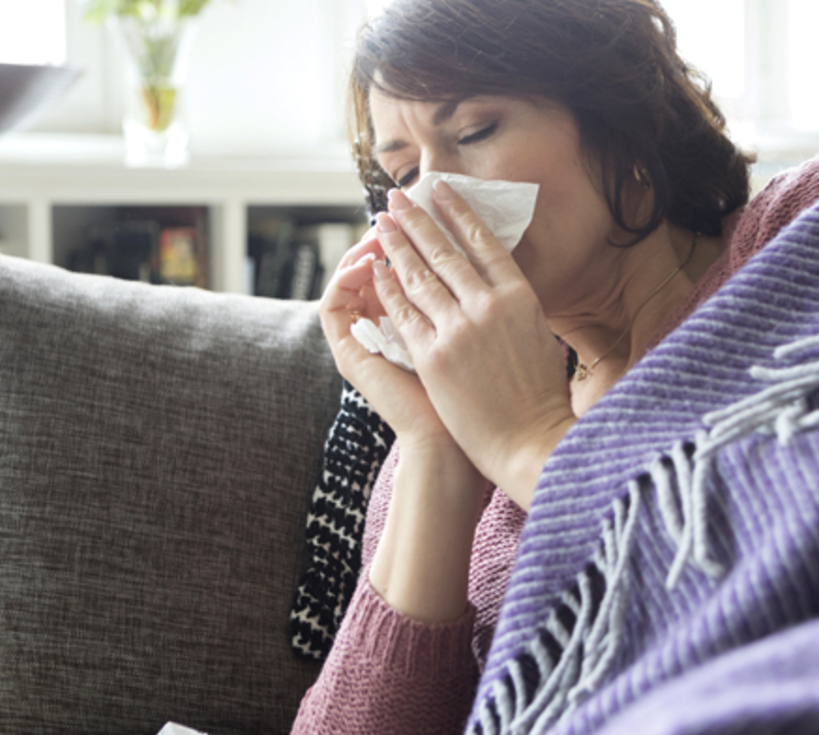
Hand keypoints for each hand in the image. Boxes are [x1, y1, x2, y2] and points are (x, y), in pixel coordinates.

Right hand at [316, 226, 462, 455]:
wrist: (455, 446)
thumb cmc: (480, 401)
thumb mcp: (477, 338)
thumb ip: (470, 304)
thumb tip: (485, 260)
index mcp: (414, 325)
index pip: (405, 270)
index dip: (416, 238)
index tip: (432, 210)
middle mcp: (383, 331)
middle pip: (376, 269)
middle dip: (392, 234)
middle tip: (401, 205)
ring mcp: (362, 343)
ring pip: (349, 281)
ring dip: (364, 249)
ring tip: (382, 227)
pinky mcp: (348, 356)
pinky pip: (333, 306)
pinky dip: (344, 278)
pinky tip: (364, 260)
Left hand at [372, 183, 576, 507]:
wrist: (528, 441)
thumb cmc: (539, 397)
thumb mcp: (539, 336)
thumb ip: (513, 306)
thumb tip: (494, 284)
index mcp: (521, 297)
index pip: (484, 243)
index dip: (458, 214)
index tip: (440, 191)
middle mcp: (488, 306)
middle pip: (445, 252)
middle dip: (417, 221)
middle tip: (397, 198)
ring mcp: (459, 330)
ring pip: (420, 277)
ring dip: (397, 245)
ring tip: (382, 223)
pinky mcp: (434, 356)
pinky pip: (404, 313)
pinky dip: (388, 288)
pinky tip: (376, 270)